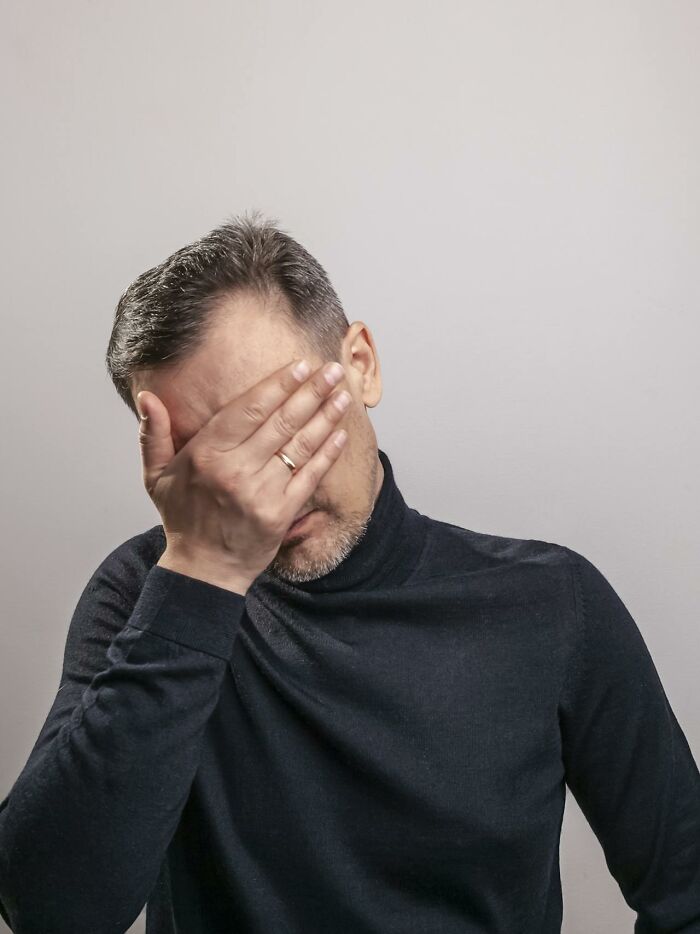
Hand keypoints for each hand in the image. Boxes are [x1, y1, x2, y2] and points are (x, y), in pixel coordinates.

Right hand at [136, 358, 350, 593]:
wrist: (204, 569)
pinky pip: (310, 476)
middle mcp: (235, 470)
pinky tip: (341, 434)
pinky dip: (327, 453)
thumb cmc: (183, 517)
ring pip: (299, 445)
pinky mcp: (281, 513)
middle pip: (280, 422)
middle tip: (332, 370)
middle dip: (310, 392)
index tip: (298, 366)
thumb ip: (153, 434)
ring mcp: (261, 492)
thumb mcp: (156, 476)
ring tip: (343, 394)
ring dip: (325, 417)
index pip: (248, 409)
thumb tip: (147, 396)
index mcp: (206, 454)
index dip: (277, 385)